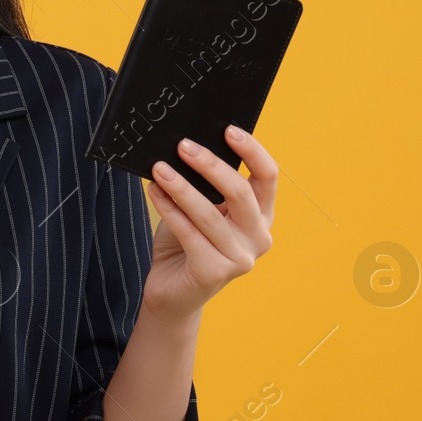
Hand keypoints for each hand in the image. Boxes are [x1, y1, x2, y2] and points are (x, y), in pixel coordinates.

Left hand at [141, 125, 276, 323]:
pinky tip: (153, 191)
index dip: (252, 150)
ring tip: (158, 168)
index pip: (268, 176)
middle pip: (240, 192)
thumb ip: (204, 185)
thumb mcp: (200, 208)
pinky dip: (168, 209)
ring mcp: (240, 258)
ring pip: (209, 213)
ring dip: (181, 186)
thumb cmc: (185, 242)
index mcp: (261, 216)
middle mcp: (259, 237)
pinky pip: (188, 232)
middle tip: (183, 145)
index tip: (228, 129)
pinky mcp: (215, 272)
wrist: (170, 291)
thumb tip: (187, 145)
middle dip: (210, 165)